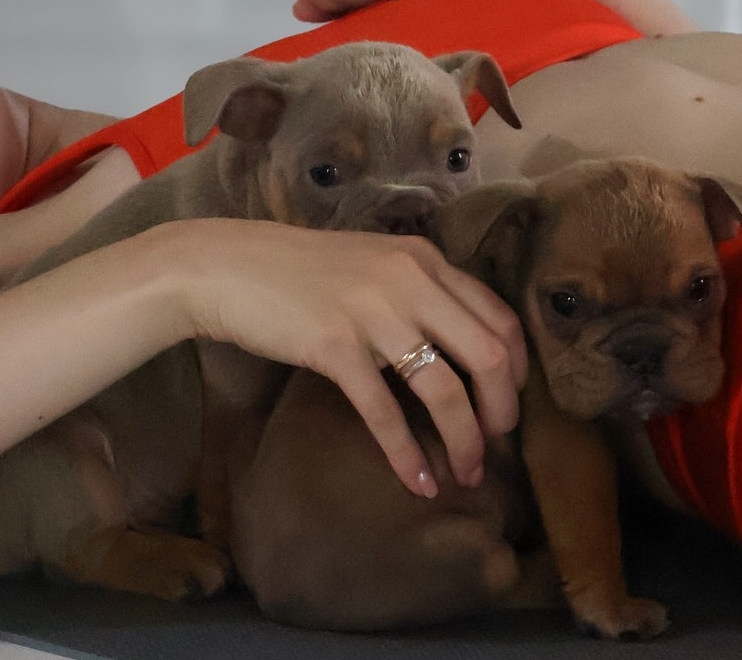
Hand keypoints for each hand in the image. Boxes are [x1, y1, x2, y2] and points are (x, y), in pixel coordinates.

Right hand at [164, 218, 526, 496]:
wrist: (224, 266)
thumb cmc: (295, 272)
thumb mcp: (370, 265)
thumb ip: (414, 291)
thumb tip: (455, 345)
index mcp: (424, 260)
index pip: (500, 318)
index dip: (517, 370)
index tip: (508, 404)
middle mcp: (409, 281)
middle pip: (488, 355)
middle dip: (501, 412)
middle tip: (495, 446)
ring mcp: (371, 312)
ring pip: (444, 388)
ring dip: (463, 440)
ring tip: (465, 473)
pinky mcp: (333, 346)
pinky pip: (384, 410)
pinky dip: (405, 452)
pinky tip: (415, 481)